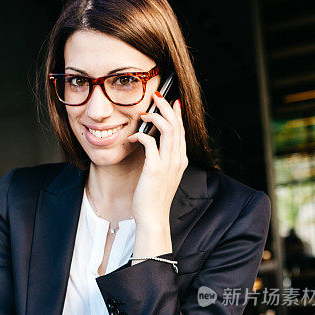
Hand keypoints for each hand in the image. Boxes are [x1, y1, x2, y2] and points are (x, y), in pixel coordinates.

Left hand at [128, 95, 187, 228]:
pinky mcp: (155, 168)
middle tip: (156, 96)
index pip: (182, 130)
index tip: (171, 101)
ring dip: (155, 116)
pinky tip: (132, 138)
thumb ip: (161, 160)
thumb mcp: (162, 176)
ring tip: (145, 113)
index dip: (176, 114)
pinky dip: (140, 136)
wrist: (153, 218)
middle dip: (166, 107)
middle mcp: (178, 159)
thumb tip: (153, 146)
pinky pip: (149, 142)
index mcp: (180, 160)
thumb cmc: (153, 199)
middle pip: (176, 124)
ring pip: (167, 129)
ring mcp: (168, 163)